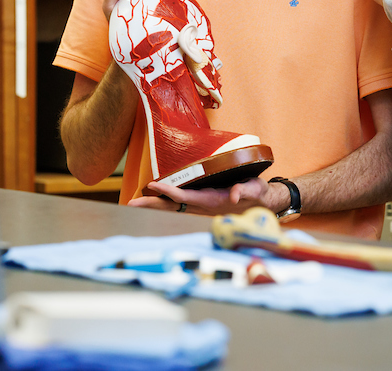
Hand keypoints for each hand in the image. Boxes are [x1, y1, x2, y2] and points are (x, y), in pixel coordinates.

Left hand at [127, 177, 271, 215]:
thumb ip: (245, 190)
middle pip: (172, 205)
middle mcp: (202, 205)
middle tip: (130, 203)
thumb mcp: (255, 189)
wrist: (262, 203)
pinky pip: (178, 204)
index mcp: (212, 201)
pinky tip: (152, 200)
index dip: (169, 191)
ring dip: (153, 204)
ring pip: (172, 206)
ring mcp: (200, 205)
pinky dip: (163, 202)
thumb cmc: (257, 195)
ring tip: (133, 202)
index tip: (154, 186)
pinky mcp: (201, 202)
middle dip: (151, 203)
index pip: (186, 197)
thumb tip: (234, 195)